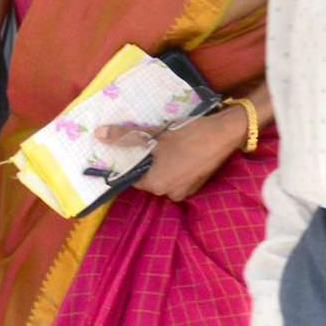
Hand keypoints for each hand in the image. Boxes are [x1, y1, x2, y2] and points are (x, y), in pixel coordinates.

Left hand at [107, 101, 247, 203]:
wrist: (226, 132)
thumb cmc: (187, 136)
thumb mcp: (154, 136)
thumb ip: (126, 137)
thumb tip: (99, 134)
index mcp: (156, 185)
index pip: (133, 178)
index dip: (129, 163)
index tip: (130, 148)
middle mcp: (170, 193)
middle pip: (149, 178)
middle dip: (147, 161)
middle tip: (149, 142)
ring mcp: (187, 189)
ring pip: (165, 175)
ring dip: (162, 162)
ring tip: (164, 143)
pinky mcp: (199, 182)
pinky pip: (180, 175)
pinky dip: (176, 164)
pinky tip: (179, 148)